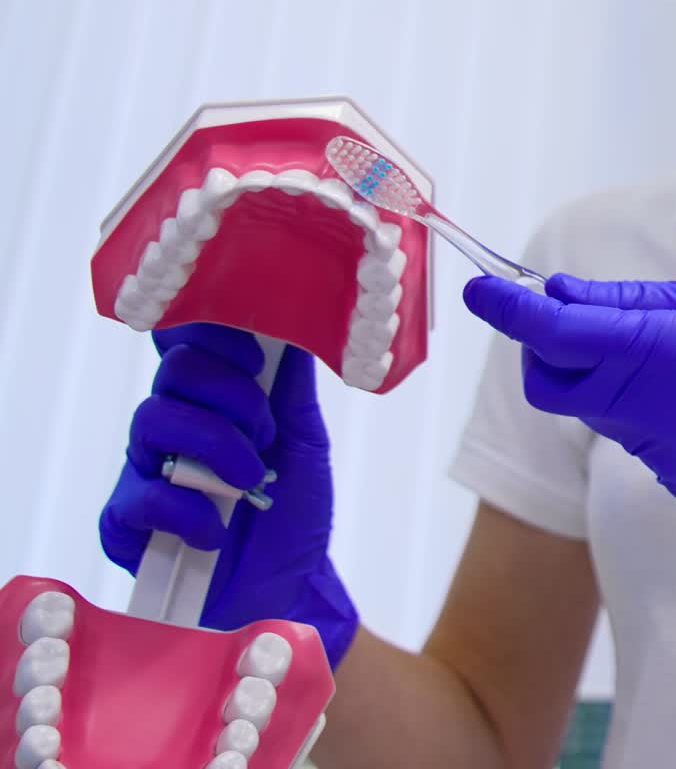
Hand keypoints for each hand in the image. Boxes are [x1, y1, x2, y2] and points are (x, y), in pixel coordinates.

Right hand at [99, 322, 357, 667]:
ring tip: (251, 481)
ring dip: (214, 446)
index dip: (218, 339)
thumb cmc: (293, 512)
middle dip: (230, 396)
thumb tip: (292, 329)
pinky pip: (139, 496)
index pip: (194, 344)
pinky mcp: (126, 523)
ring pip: (152, 421)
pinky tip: (217, 528)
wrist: (287, 588)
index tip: (255, 360)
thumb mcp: (307, 443)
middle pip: (174, 372)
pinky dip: (186, 510)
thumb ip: (292, 389)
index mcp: (214, 400)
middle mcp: (174, 426)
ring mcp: (147, 471)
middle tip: (265, 435)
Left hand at [462, 275, 675, 516]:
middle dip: (548, 349)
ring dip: (606, 379)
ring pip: (595, 410)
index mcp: (652, 348)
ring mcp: (656, 451)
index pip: (551, 329)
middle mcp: (642, 406)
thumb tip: (560, 293)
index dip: (506, 307)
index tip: (480, 288)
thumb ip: (627, 302)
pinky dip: (646, 413)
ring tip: (672, 358)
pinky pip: (636, 439)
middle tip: (576, 320)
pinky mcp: (674, 480)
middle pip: (553, 383)